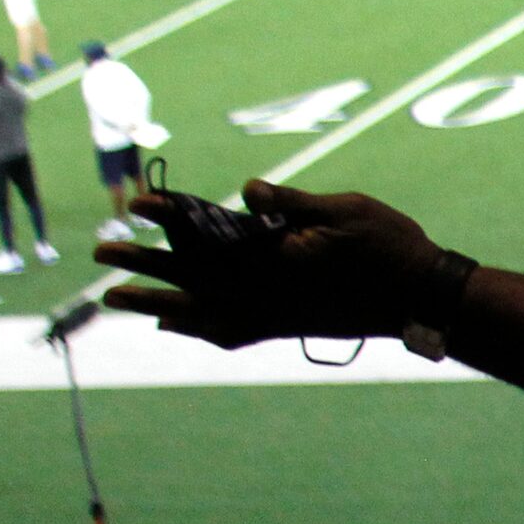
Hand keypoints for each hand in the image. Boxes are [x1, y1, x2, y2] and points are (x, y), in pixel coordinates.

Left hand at [97, 181, 447, 347]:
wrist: (422, 299)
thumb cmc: (392, 247)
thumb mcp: (350, 211)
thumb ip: (296, 203)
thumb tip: (247, 190)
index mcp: (277, 258)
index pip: (210, 233)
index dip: (172, 216)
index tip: (139, 205)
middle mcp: (267, 290)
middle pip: (191, 276)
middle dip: (144, 262)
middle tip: (101, 250)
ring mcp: (273, 313)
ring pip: (199, 312)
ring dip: (155, 304)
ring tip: (115, 299)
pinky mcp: (284, 326)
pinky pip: (228, 333)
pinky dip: (196, 329)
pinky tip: (175, 327)